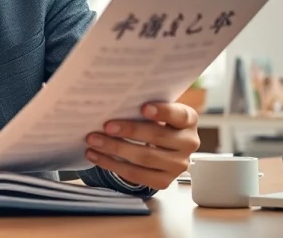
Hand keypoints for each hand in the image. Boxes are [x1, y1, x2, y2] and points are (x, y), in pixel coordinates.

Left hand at [84, 102, 199, 190]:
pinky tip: (96, 155)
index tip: (143, 108)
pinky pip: (136, 175)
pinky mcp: (165, 181)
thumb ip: (142, 106)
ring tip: (94, 140)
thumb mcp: (155, 110)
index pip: (179, 115)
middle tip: (106, 126)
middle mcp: (189, 143)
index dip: (162, 111)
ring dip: (115, 149)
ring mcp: (179, 165)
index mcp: (188, 120)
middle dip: (129, 131)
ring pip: (145, 158)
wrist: (163, 147)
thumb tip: (112, 101)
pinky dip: (113, 165)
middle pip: (158, 137)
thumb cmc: (154, 122)